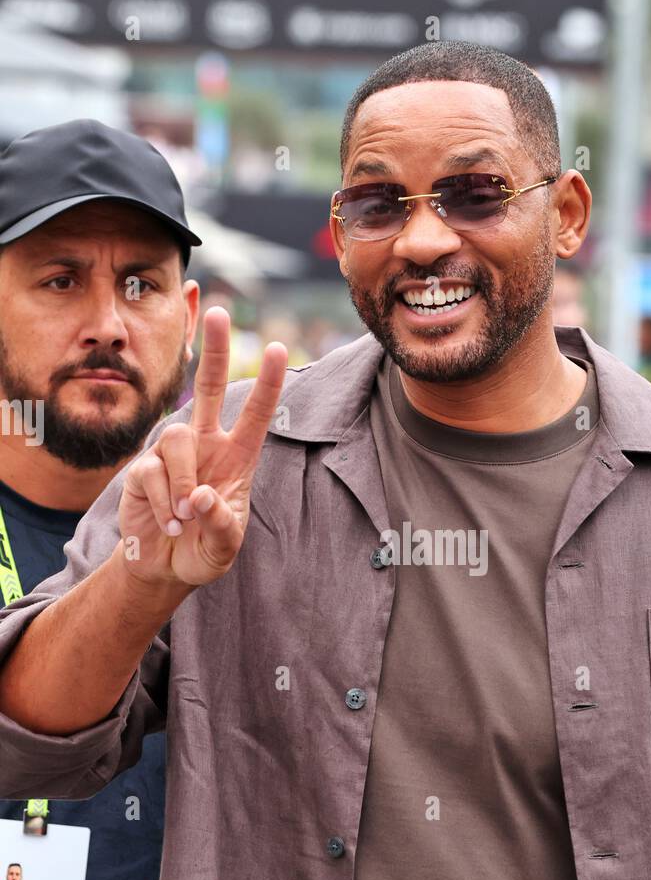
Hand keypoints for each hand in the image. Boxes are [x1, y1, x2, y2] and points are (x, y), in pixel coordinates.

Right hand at [118, 307, 287, 588]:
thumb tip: (200, 495)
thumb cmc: (204, 550)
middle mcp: (206, 446)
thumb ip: (221, 525)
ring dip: (181, 483)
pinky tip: (168, 524)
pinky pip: (151, 473)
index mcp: (237, 458)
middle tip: (217, 312)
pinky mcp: (142, 469)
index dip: (268, 383)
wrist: (165, 567)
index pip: (256, 414)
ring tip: (183, 518)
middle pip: (210, 388)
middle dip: (214, 351)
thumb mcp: (224, 547)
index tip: (280, 348)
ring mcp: (171, 455)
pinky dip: (162, 503)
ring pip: (176, 439)